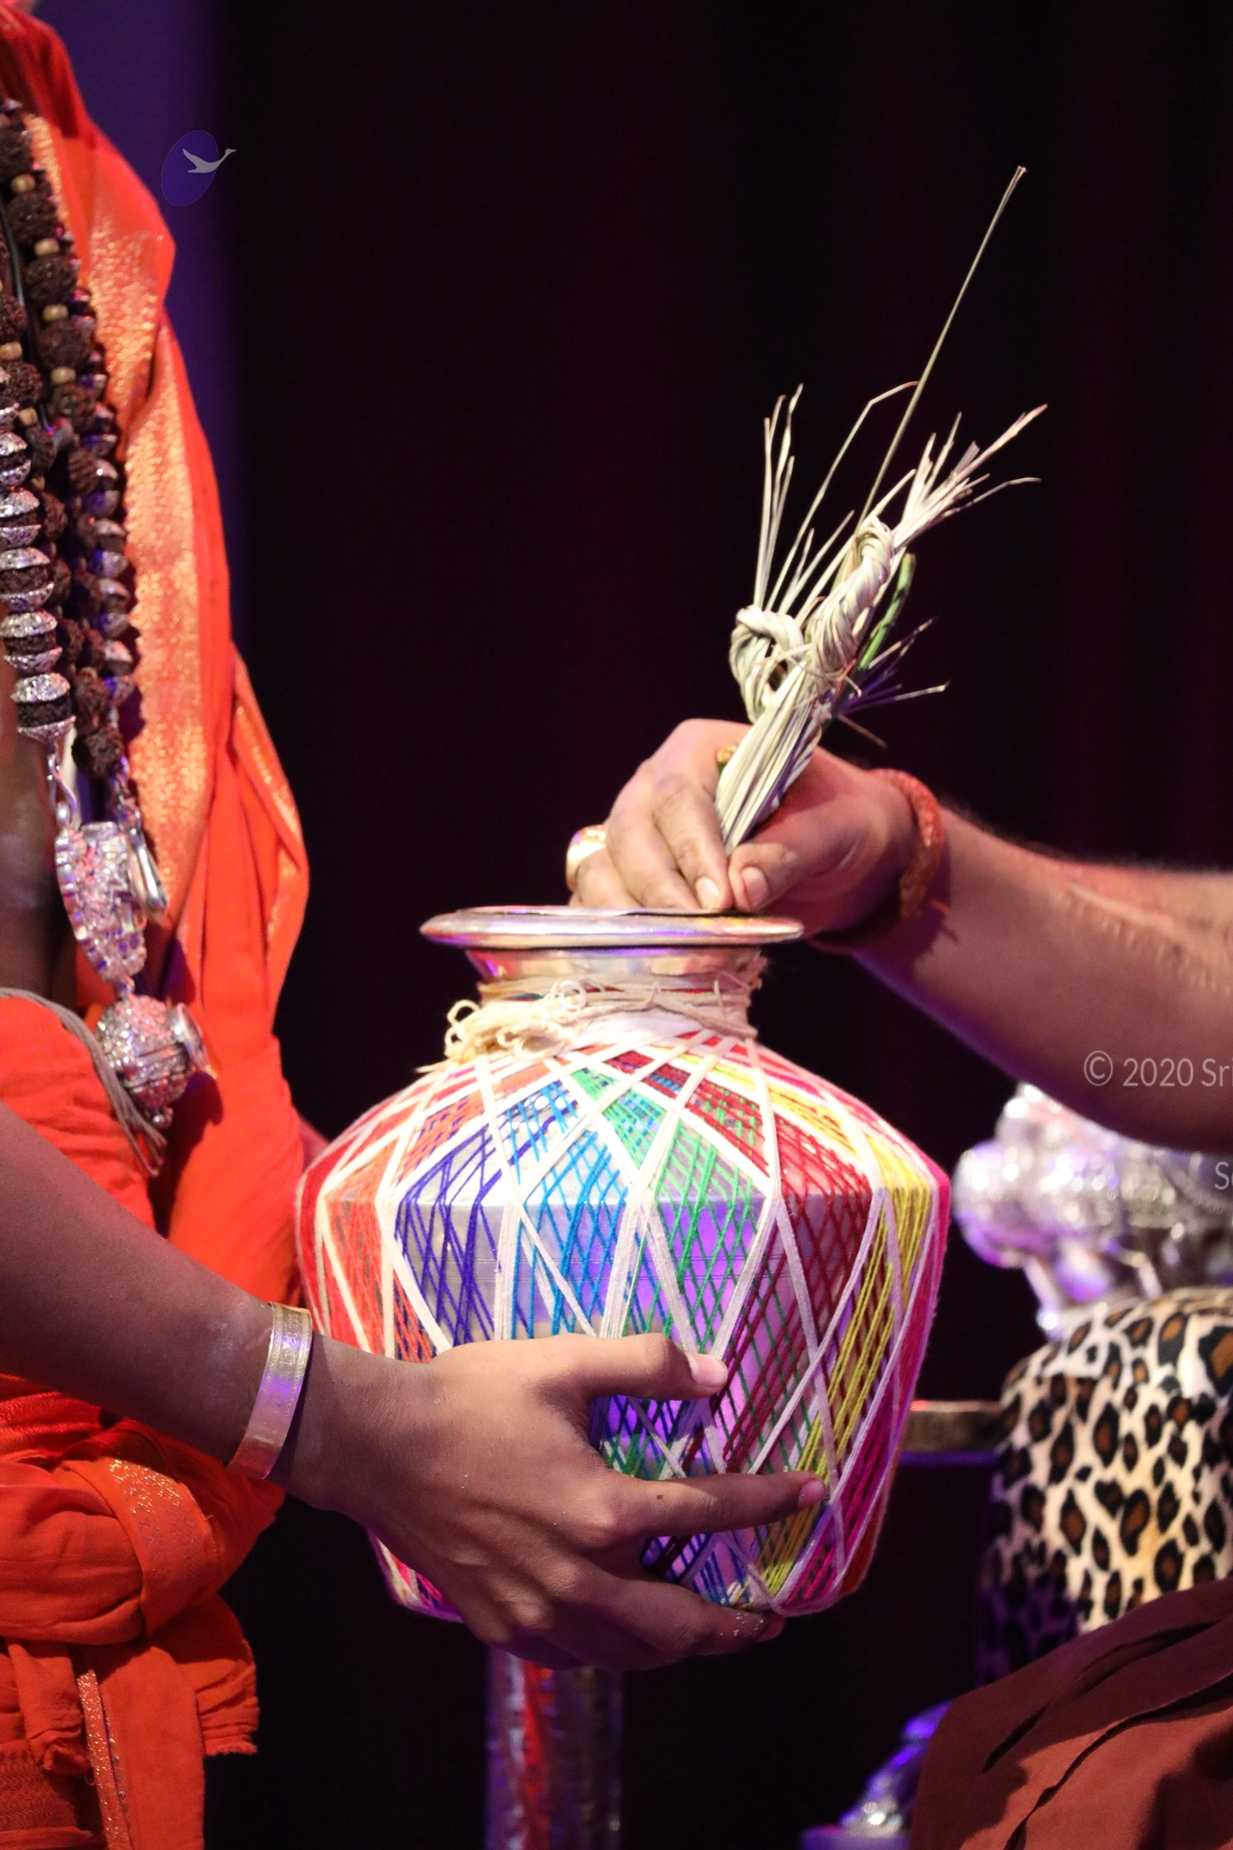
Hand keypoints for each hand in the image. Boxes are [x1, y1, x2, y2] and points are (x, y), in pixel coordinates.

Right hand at [285, 1331, 822, 1670]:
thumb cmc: (470, 1396)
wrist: (377, 1445)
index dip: (766, 1501)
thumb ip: (646, 1363)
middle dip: (735, 1625)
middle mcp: (579, 1575)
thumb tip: (718, 1375)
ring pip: (630, 1654)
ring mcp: (537, 1610)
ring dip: (680, 1647)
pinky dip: (614, 1654)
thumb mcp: (562, 1362)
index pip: (708, 1513)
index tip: (808, 1492)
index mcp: (602, 1508)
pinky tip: (624, 1635)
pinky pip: (575, 1658)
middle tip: (770, 1617)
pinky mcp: (501, 1625)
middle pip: (680, 1624)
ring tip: (710, 1633)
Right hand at [574, 718, 914, 935]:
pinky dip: (625, 944)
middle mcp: (652, 789)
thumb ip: (791, 851)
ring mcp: (633, 838)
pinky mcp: (629, 885)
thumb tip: (742, 886)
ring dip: (637, 924)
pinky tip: (666, 965)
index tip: (721, 900)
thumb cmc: (836, 823)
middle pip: (628, 837)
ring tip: (694, 957)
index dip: (692, 851)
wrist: (836, 857)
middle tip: (704, 936)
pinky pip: (602, 912)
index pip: (676, 797)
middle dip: (662, 894)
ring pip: (602, 875)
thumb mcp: (835, 829)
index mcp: (698, 753)